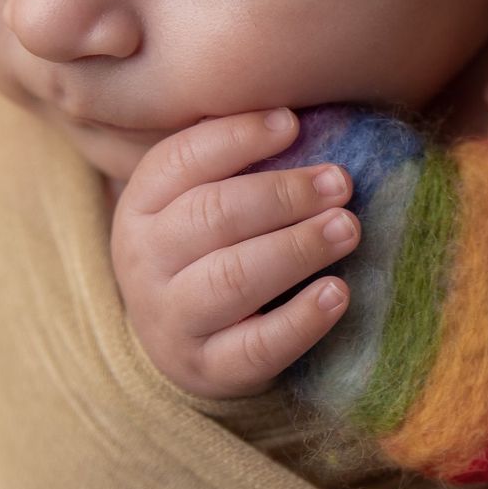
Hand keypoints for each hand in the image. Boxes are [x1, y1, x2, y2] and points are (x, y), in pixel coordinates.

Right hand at [109, 109, 357, 399]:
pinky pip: (257, 346)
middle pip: (212, 217)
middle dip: (282, 195)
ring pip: (232, 279)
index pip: (180, 160)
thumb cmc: (208, 253)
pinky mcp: (207, 370)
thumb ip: (237, 166)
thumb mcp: (199, 205)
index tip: (292, 123)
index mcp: (140, 206)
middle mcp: (144, 261)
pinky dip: (301, 319)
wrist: (183, 347)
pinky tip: (338, 292)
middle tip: (340, 182)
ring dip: (297, 248)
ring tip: (348, 228)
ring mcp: (171, 320)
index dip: (236, 137)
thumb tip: (303, 119)